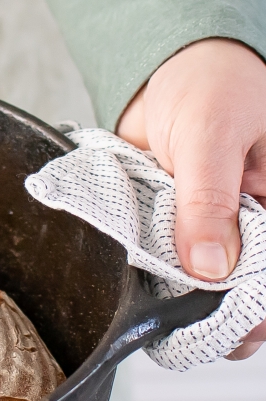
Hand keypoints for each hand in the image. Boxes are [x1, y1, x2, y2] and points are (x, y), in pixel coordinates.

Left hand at [117, 38, 265, 359]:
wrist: (165, 66)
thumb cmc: (209, 82)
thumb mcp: (212, 136)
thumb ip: (208, 201)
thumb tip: (210, 267)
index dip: (259, 307)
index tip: (235, 333)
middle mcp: (256, 220)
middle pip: (246, 285)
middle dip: (220, 312)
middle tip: (188, 330)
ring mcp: (215, 226)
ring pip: (205, 280)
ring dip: (184, 298)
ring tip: (165, 315)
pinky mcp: (177, 225)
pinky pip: (169, 260)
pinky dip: (157, 275)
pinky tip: (146, 291)